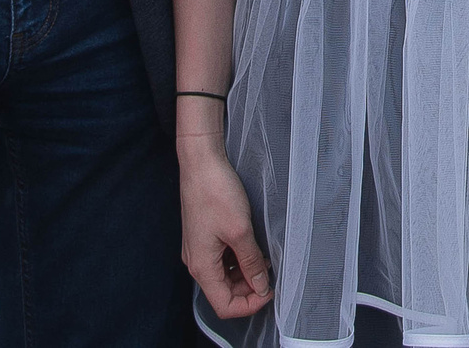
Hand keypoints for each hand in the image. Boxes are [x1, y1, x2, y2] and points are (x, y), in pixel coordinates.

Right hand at [178, 130, 273, 318]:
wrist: (200, 163)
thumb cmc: (216, 193)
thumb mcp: (240, 231)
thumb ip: (251, 262)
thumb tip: (261, 286)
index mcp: (201, 266)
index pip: (224, 305)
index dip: (249, 304)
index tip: (270, 291)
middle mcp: (197, 262)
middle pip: (224, 292)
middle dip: (249, 289)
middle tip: (271, 273)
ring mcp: (199, 250)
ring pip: (224, 276)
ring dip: (245, 273)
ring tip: (265, 259)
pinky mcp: (204, 237)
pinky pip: (222, 260)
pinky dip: (238, 260)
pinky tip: (253, 247)